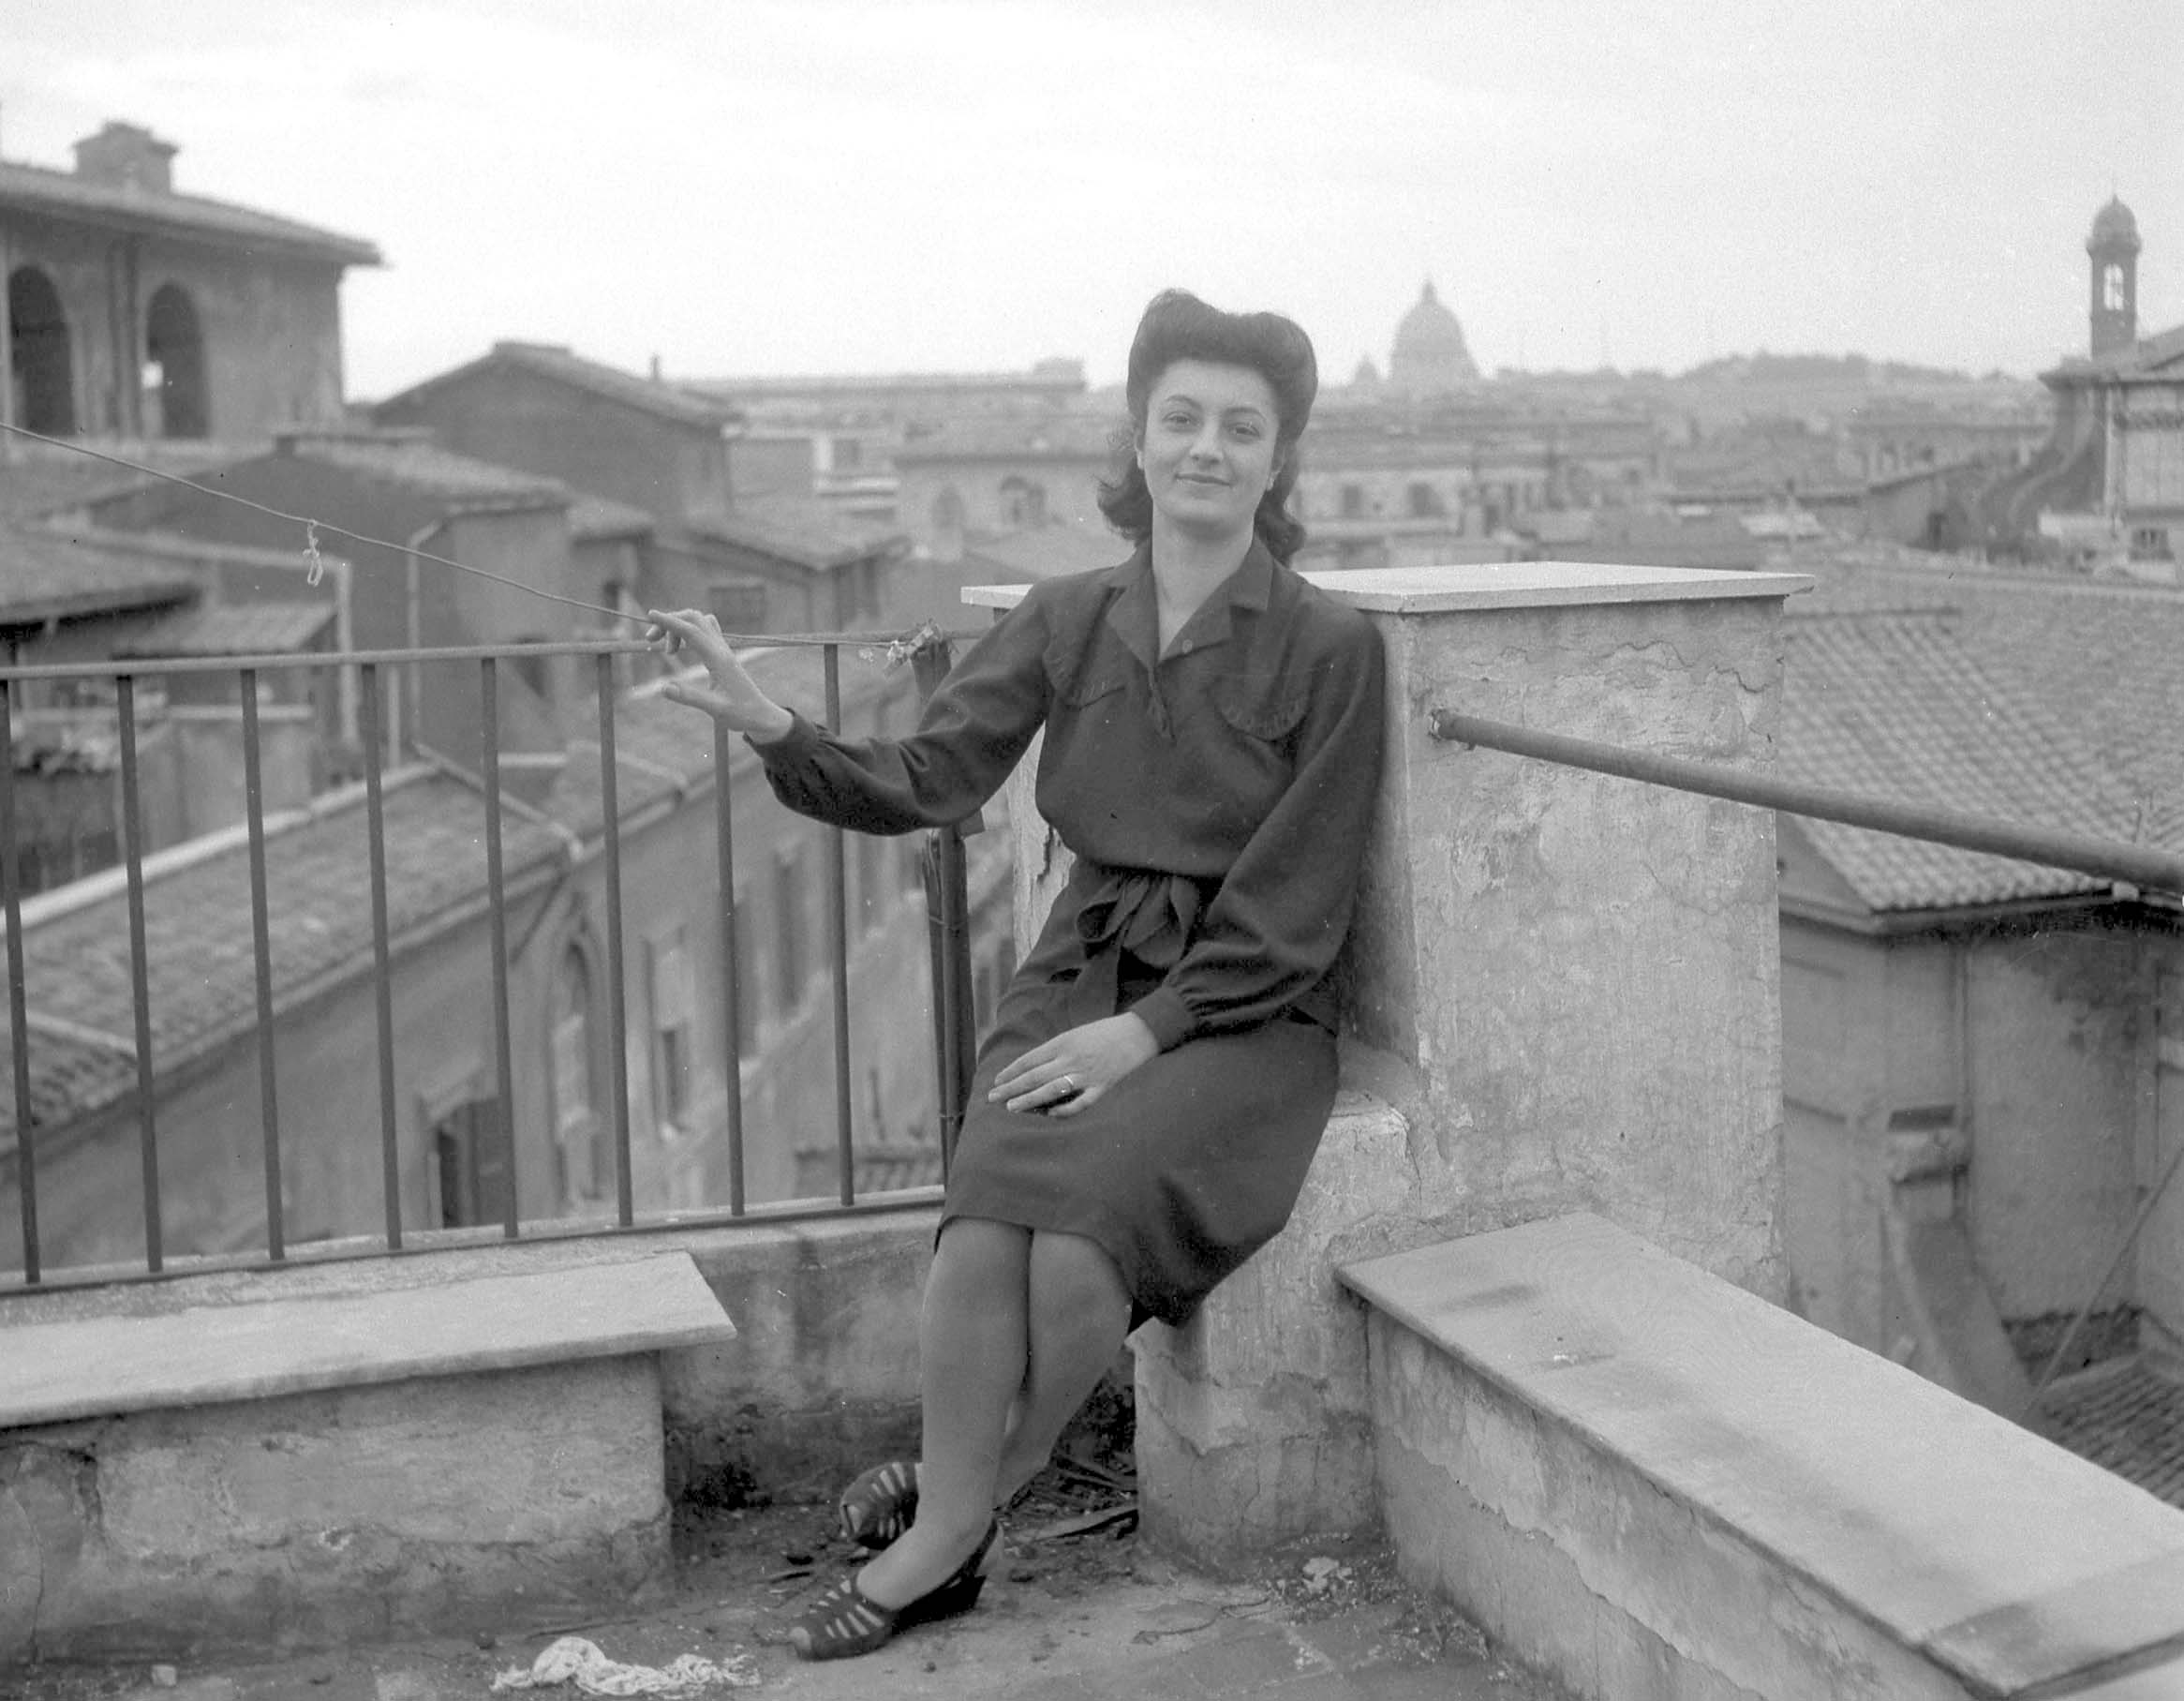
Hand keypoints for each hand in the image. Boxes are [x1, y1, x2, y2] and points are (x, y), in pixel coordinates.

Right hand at [643, 608, 794, 740]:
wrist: (760, 715)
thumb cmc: (741, 713)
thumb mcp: (715, 710)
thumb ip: (690, 698)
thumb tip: (663, 688)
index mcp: (718, 659)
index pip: (692, 631)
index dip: (670, 621)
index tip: (651, 613)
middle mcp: (721, 649)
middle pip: (694, 619)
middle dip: (670, 622)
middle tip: (650, 641)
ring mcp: (723, 649)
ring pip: (699, 622)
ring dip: (678, 627)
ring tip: (667, 652)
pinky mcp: (722, 654)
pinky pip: (705, 630)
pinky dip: (689, 631)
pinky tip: (682, 647)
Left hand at [990, 1014, 1158, 1117]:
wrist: (1141, 1032)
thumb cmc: (1107, 1031)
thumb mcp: (1077, 1033)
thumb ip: (1057, 1050)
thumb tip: (1035, 1067)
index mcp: (1064, 1042)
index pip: (1030, 1060)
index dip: (1011, 1072)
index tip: (997, 1082)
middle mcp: (1071, 1058)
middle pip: (1034, 1076)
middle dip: (1011, 1088)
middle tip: (992, 1098)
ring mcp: (1087, 1074)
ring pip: (1051, 1090)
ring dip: (1029, 1100)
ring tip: (1011, 1107)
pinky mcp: (1104, 1087)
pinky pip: (1081, 1103)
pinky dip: (1065, 1110)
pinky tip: (1050, 1115)